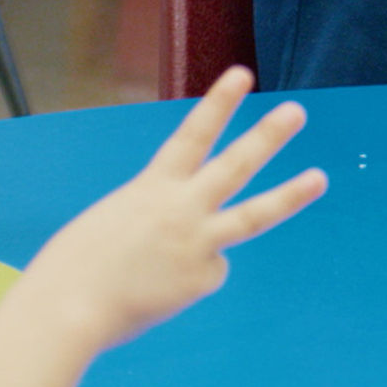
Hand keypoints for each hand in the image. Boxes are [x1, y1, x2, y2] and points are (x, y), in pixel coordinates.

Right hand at [27, 69, 325, 348]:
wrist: (66, 311)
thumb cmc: (74, 268)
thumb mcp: (114, 223)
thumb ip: (157, 221)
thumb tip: (193, 245)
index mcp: (150, 189)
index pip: (192, 135)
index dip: (219, 103)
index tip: (243, 75)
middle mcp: (181, 210)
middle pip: (235, 166)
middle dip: (267, 136)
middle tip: (297, 111)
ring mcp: (197, 245)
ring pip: (253, 216)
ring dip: (290, 195)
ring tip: (320, 177)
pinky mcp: (201, 281)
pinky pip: (206, 273)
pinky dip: (187, 278)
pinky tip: (158, 289)